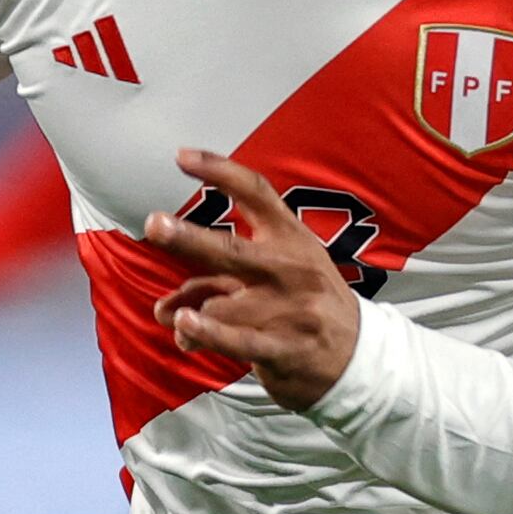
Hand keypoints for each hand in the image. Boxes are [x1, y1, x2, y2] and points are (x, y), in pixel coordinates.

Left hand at [141, 149, 363, 409]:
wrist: (358, 357)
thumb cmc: (306, 305)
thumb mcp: (277, 276)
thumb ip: (216, 282)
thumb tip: (165, 307)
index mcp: (291, 238)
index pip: (256, 193)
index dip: (219, 171)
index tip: (182, 156)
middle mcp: (290, 268)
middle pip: (231, 249)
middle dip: (189, 238)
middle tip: (154, 224)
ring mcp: (290, 310)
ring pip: (222, 304)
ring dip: (189, 313)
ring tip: (175, 318)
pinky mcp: (285, 348)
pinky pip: (238, 341)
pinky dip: (208, 334)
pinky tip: (184, 326)